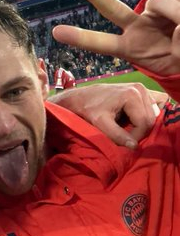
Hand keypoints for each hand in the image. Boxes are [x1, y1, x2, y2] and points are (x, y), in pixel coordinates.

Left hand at [50, 82, 166, 147]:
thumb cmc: (88, 109)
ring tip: (126, 126)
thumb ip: (117, 135)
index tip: (123, 141)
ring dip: (143, 124)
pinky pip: (155, 106)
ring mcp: (142, 88)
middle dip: (140, 131)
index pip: (145, 123)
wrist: (81, 97)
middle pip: (151, 118)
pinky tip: (134, 119)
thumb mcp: (100, 123)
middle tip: (125, 136)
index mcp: (132, 95)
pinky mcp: (142, 91)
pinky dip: (147, 115)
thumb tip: (134, 147)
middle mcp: (140, 89)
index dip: (136, 136)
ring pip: (153, 114)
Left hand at [53, 0, 179, 75]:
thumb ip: (178, 46)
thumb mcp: (179, 62)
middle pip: (111, 8)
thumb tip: (178, 24)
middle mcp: (136, 26)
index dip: (81, 38)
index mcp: (131, 48)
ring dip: (176, 11)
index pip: (102, 43)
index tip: (56, 32)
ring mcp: (152, 12)